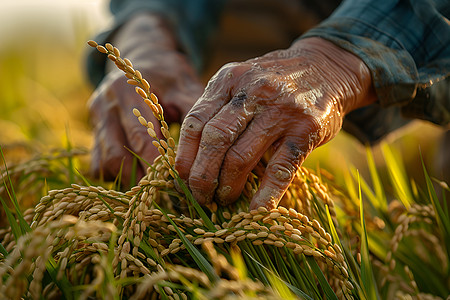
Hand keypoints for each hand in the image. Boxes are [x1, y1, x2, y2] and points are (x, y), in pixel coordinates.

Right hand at [89, 13, 202, 185]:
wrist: (145, 59)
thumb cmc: (170, 75)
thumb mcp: (184, 87)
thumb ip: (193, 113)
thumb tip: (206, 148)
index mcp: (127, 91)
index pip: (140, 136)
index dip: (156, 163)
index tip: (174, 182)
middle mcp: (105, 105)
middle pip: (116, 155)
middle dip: (141, 178)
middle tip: (165, 192)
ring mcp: (96, 119)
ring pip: (103, 163)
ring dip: (128, 178)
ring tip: (154, 187)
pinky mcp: (94, 131)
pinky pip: (98, 163)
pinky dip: (116, 175)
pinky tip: (139, 174)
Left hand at [175, 37, 375, 209]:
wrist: (326, 66)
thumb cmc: (274, 83)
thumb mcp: (242, 81)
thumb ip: (219, 108)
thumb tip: (192, 157)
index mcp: (229, 79)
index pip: (196, 122)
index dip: (185, 156)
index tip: (181, 179)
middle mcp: (253, 91)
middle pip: (215, 140)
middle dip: (202, 176)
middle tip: (200, 197)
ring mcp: (281, 110)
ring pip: (242, 157)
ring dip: (229, 186)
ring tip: (224, 200)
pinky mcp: (307, 129)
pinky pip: (280, 169)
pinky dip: (266, 195)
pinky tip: (255, 211)